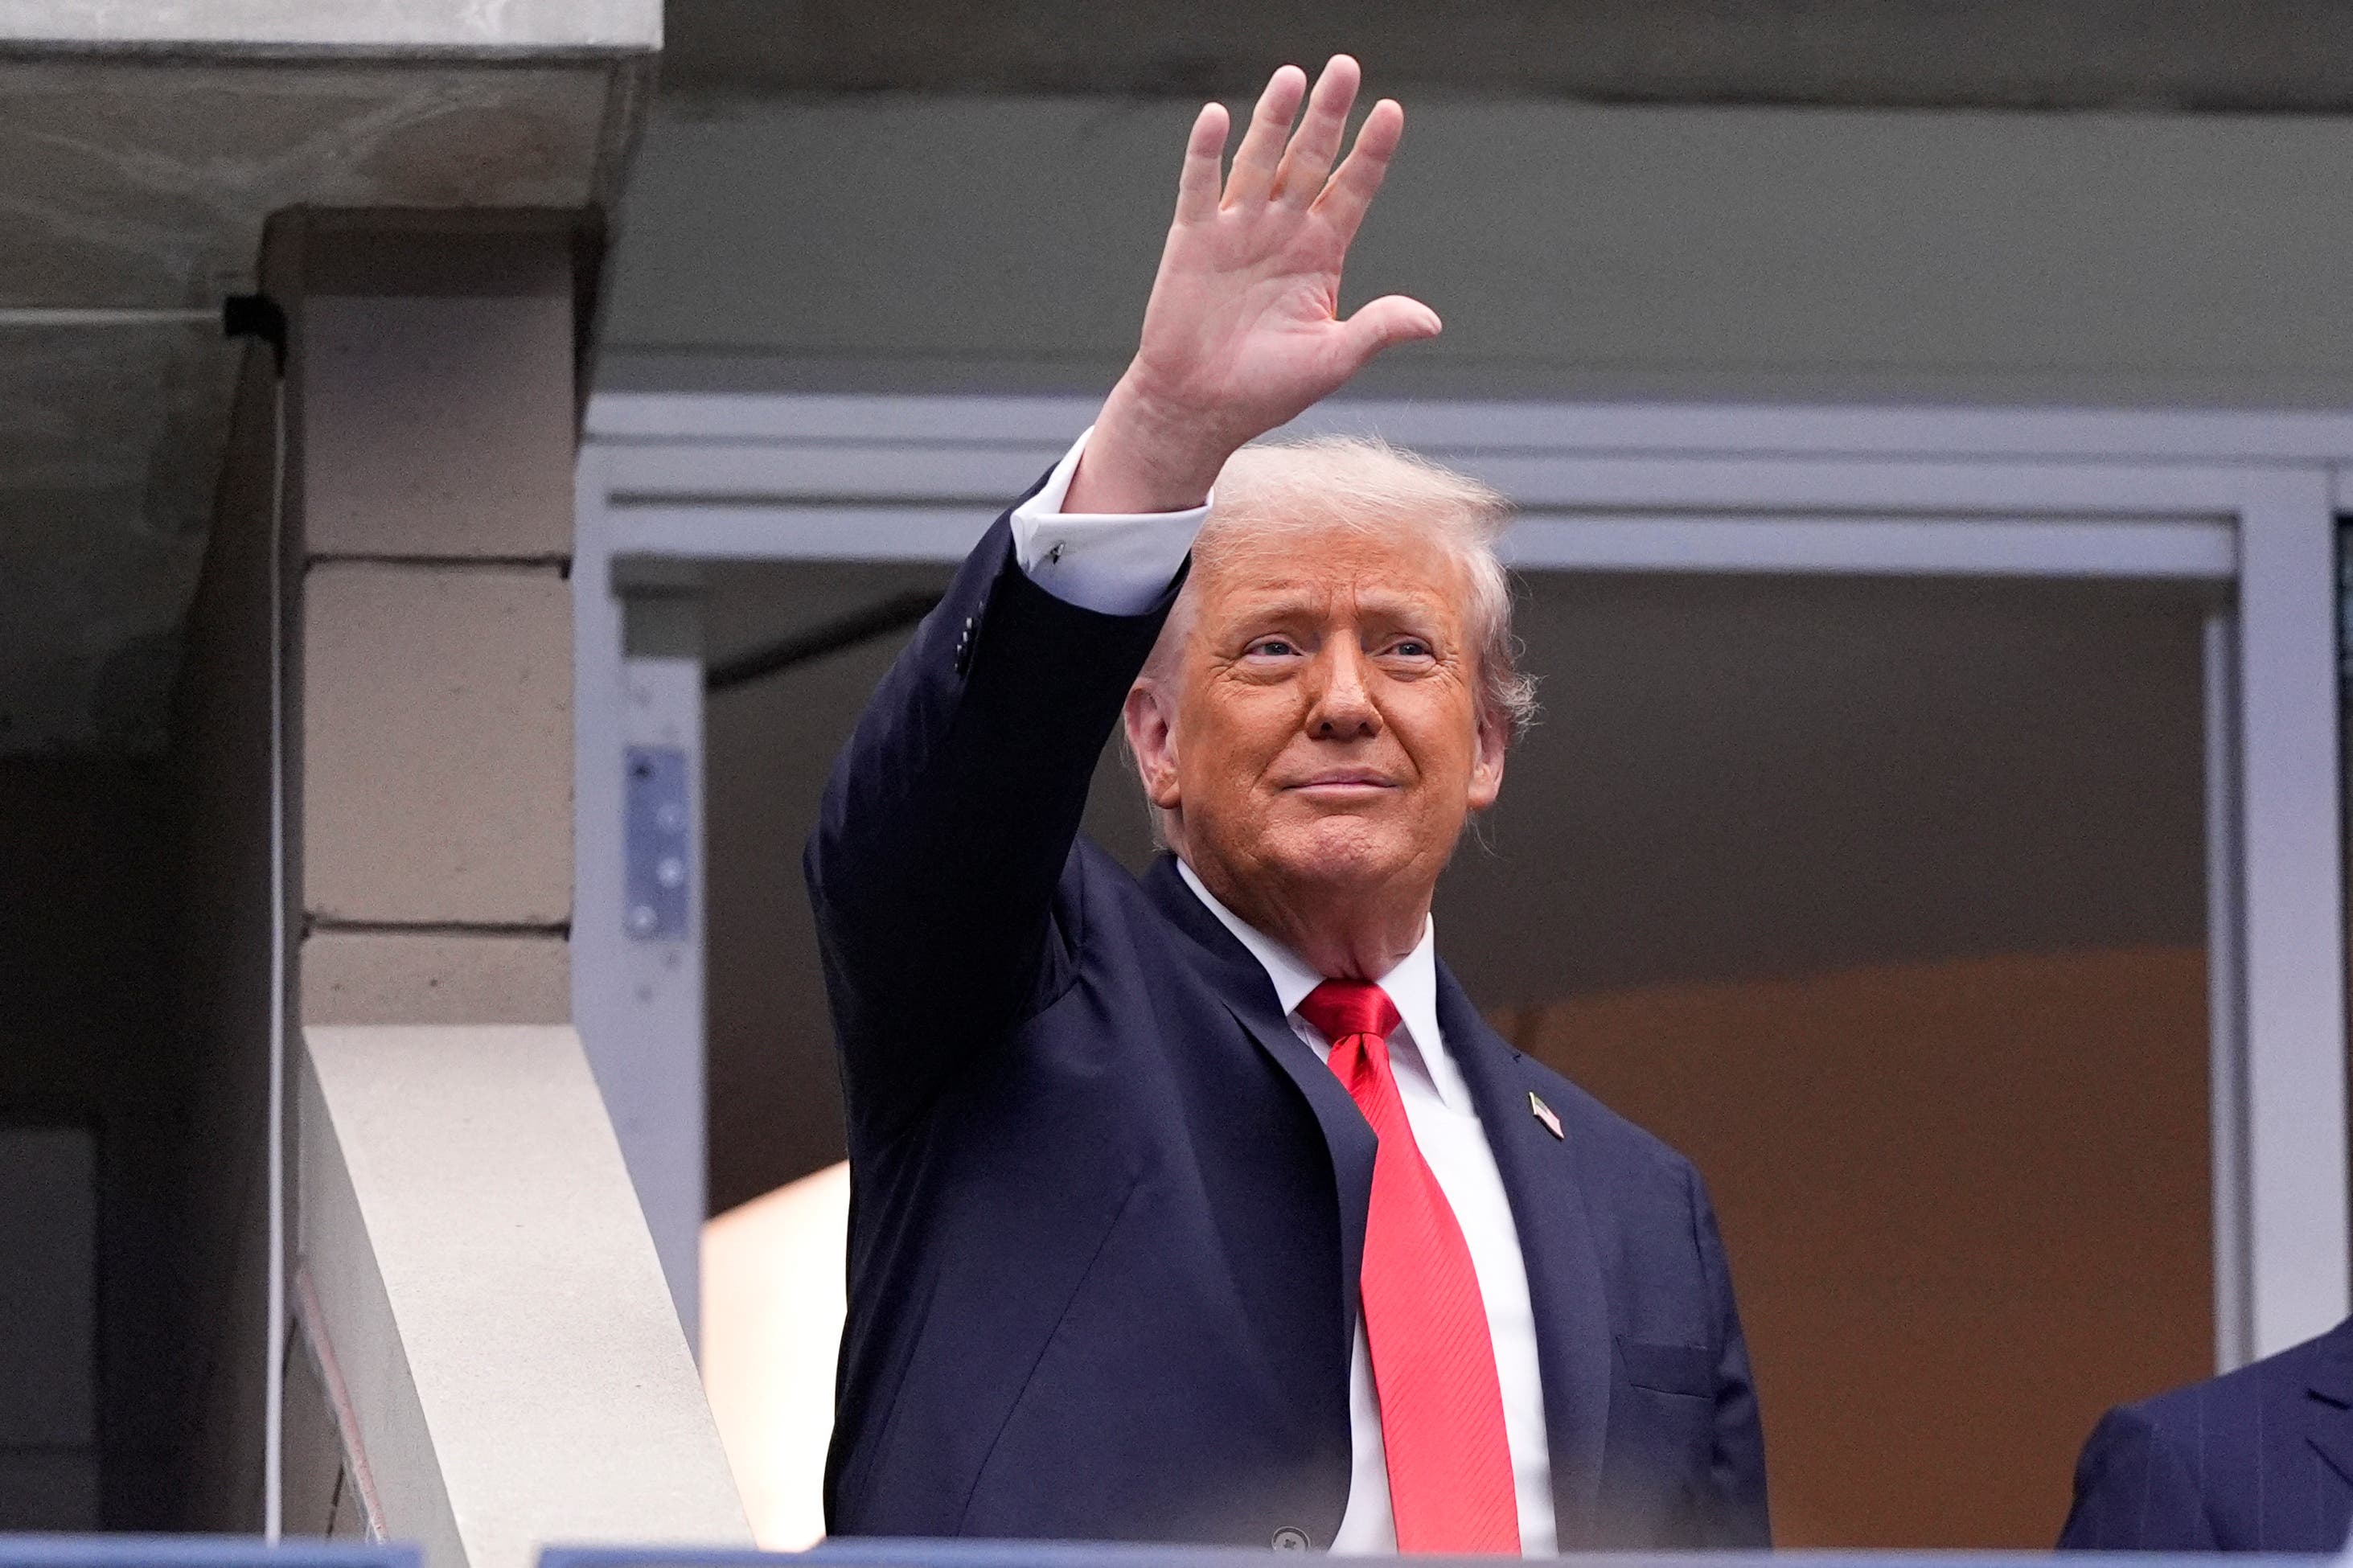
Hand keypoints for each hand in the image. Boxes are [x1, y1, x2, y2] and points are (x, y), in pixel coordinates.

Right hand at [1066, 56, 1440, 514]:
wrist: (1199, 408)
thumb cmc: (1267, 389)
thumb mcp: (1332, 361)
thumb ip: (1377, 330)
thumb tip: (1430, 321)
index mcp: (1321, 254)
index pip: (1353, 189)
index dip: (1371, 151)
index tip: (1390, 112)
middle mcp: (1282, 231)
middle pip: (1310, 159)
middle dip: (1328, 115)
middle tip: (1345, 68)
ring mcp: (1236, 230)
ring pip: (1260, 161)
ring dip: (1274, 120)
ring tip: (1292, 76)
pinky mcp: (1192, 240)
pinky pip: (1200, 187)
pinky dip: (1205, 153)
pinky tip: (1217, 118)